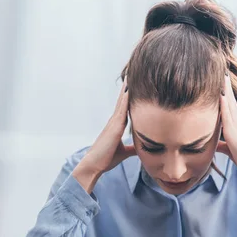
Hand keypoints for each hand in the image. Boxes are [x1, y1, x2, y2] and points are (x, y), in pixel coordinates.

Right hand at [72, 77, 135, 192]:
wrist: (94, 165)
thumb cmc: (106, 159)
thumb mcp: (124, 152)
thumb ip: (132, 148)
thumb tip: (142, 148)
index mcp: (118, 125)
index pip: (127, 107)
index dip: (131, 95)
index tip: (136, 83)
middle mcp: (115, 121)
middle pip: (124, 100)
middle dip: (129, 87)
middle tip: (134, 71)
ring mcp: (114, 122)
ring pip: (123, 101)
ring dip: (127, 88)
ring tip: (132, 74)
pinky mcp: (114, 126)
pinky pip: (122, 109)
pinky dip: (126, 99)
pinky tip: (130, 89)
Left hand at [216, 73, 236, 196]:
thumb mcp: (228, 148)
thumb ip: (220, 143)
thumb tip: (211, 143)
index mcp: (235, 124)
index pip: (227, 104)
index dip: (223, 91)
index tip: (219, 79)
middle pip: (229, 98)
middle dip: (225, 85)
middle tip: (221, 69)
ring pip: (229, 103)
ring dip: (224, 89)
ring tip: (221, 75)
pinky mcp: (234, 132)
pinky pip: (228, 115)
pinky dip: (223, 104)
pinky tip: (219, 95)